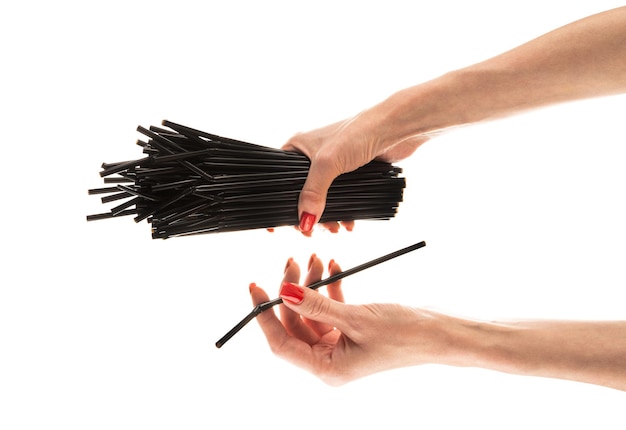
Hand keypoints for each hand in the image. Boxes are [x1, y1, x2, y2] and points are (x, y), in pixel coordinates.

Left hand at [249, 254, 443, 384]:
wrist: (440, 334)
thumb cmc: (404, 335)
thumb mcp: (355, 318)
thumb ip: (316, 305)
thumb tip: (283, 293)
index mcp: (327, 369)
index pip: (282, 344)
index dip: (265, 316)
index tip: (256, 288)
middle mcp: (330, 360)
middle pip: (295, 324)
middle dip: (292, 291)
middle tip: (292, 262)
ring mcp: (340, 345)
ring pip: (311, 312)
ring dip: (312, 285)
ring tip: (317, 258)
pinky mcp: (351, 331)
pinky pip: (330, 307)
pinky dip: (330, 287)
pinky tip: (334, 266)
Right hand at [283, 116, 428, 234]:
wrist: (394, 129)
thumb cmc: (357, 133)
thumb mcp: (327, 163)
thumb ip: (313, 192)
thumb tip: (304, 220)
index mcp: (298, 148)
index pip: (280, 179)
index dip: (281, 201)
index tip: (282, 223)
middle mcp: (311, 157)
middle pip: (301, 194)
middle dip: (308, 214)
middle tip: (313, 230)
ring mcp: (331, 166)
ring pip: (322, 199)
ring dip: (327, 217)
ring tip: (335, 228)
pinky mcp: (350, 175)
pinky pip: (341, 199)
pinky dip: (343, 212)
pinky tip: (348, 222)